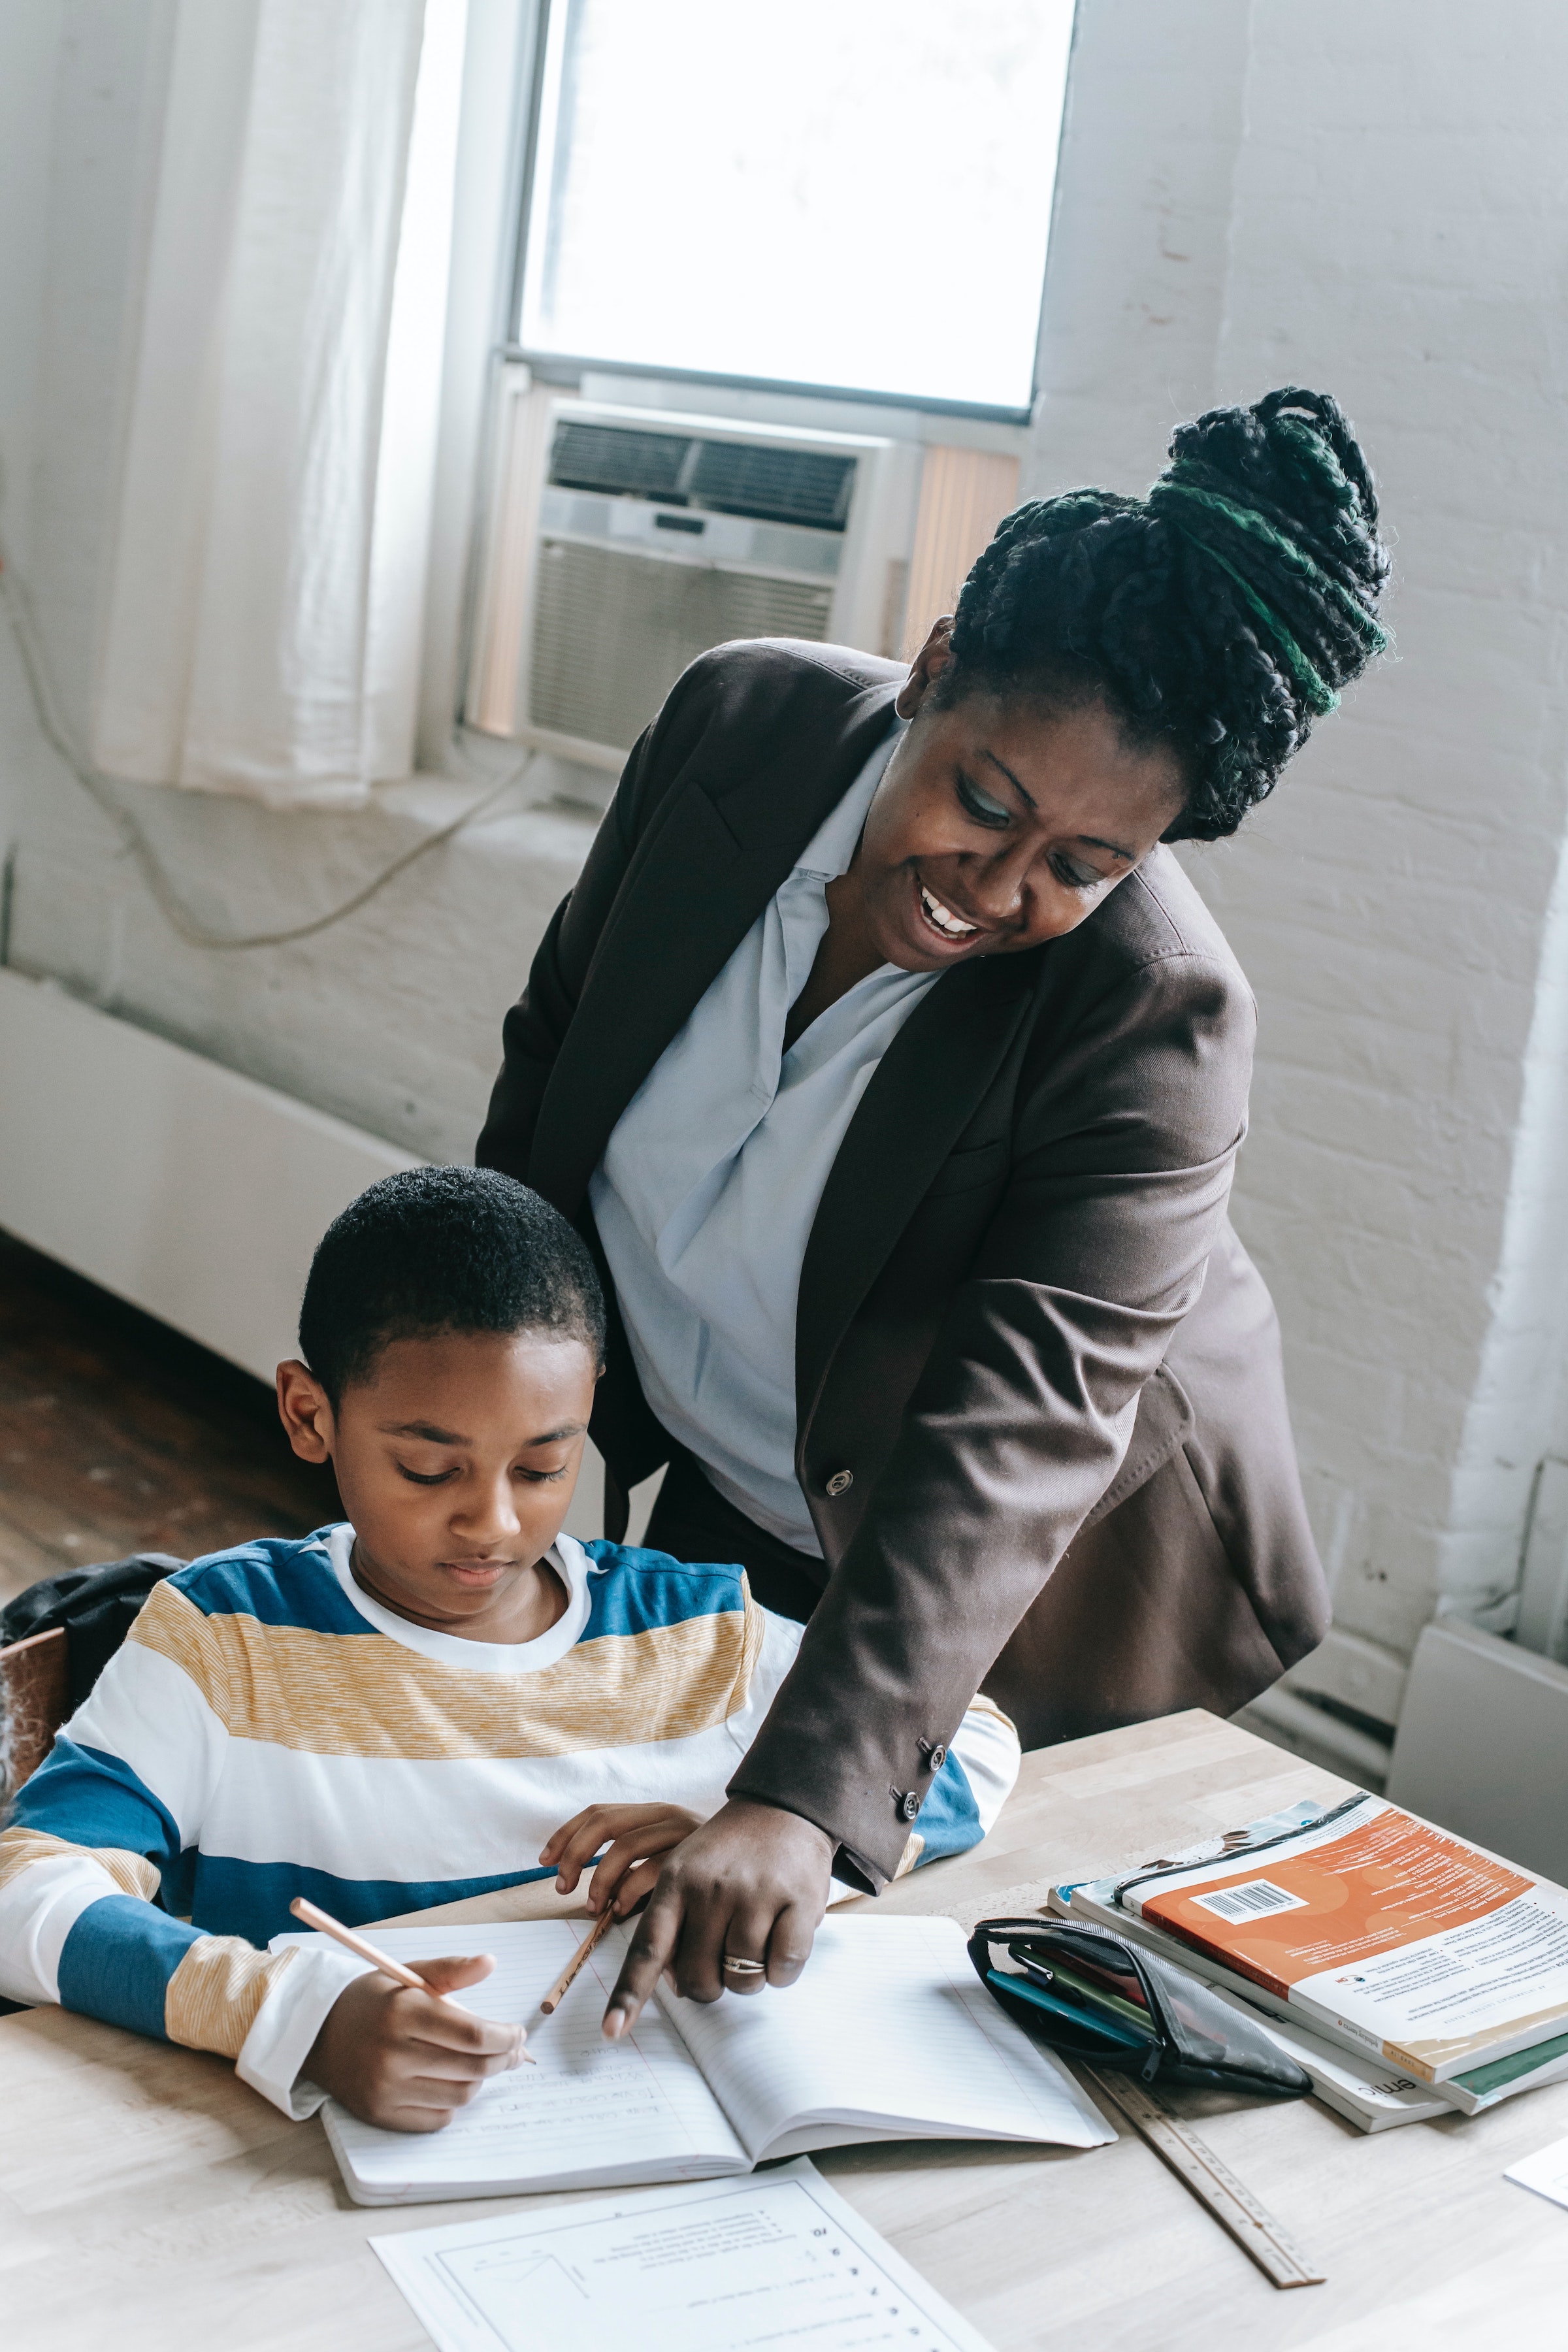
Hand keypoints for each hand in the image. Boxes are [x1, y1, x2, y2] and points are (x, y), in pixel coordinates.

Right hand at [304, 1955, 526, 2131]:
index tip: (518, 2032)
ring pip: (460, 2095)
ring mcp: (385, 2090)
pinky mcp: (381, 2115)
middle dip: (504, 2058)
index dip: (505, 2036)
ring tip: (484, 2062)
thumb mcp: (408, 1974)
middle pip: (473, 2067)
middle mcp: (393, 2055)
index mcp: (403, 2013)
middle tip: (514, 2050)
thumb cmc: (373, 2001)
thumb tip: (490, 1962)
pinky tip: (453, 2081)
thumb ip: (452, 1969)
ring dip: (481, 2079)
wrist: (318, 2035)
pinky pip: (438, 2118)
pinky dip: (454, 2101)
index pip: (473, 2033)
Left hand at [540, 1802, 703, 1919]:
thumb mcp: (670, 1861)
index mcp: (654, 1812)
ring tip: (593, 1907)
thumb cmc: (715, 1868)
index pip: (599, 1812)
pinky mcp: (698, 1854)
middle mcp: (666, 1814)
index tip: (544, 1860)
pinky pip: (653, 1869)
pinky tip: (622, 1912)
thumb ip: (637, 1872)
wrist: (773, 1847)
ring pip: (625, 1845)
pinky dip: (629, 1891)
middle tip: (561, 1887)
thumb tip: (594, 1902)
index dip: (566, 1834)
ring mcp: (683, 1832)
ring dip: (600, 1879)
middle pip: (605, 1821)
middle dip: (575, 1854)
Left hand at [601, 1798, 832, 2039]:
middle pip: (699, 1979)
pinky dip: (782, 1969)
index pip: (647, 1949)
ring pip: (742, 1981)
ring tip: (756, 1939)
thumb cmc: (730, 1853)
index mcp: (675, 1882)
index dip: (629, 1995)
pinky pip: (783, 1969)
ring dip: (749, 1977)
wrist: (784, 1806)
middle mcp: (710, 1888)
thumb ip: (673, 1923)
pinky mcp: (797, 1902)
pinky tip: (782, 1936)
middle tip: (724, 1956)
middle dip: (711, 1985)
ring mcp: (755, 1895)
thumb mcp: (687, 1871)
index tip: (612, 2031)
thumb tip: (673, 1982)